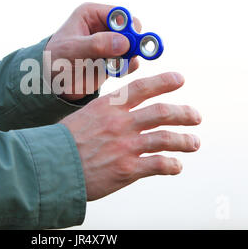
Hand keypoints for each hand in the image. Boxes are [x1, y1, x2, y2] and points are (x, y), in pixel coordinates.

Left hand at [45, 2, 141, 100]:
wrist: (51, 82)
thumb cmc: (55, 60)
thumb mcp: (73, 50)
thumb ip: (97, 44)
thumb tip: (124, 42)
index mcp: (92, 14)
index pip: (120, 14)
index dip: (128, 27)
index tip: (129, 43)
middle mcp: (104, 26)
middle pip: (132, 29)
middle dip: (132, 44)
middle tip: (128, 57)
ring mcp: (110, 43)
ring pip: (134, 46)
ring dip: (129, 58)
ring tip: (113, 67)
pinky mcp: (114, 59)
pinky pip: (130, 61)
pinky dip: (126, 67)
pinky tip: (113, 73)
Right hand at [60, 72, 201, 200]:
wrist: (52, 167)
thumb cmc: (64, 143)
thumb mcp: (83, 117)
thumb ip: (105, 114)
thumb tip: (122, 113)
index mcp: (109, 107)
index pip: (142, 88)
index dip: (164, 82)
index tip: (179, 79)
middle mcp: (120, 123)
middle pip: (162, 112)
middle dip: (183, 113)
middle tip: (195, 116)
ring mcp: (126, 146)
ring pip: (166, 138)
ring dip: (185, 140)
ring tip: (194, 143)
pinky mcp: (127, 169)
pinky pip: (159, 164)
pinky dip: (172, 165)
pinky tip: (177, 166)